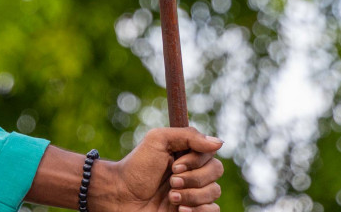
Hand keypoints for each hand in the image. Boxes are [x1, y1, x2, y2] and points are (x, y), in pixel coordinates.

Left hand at [95, 127, 223, 211]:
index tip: (174, 165)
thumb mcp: (158, 140)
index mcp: (188, 155)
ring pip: (214, 193)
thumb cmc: (136, 167)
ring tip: (170, 198)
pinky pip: (213, 211)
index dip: (195, 161)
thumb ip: (188, 136)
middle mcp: (193, 173)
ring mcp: (193, 194)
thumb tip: (219, 143)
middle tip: (171, 182)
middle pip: (216, 173)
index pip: (211, 155)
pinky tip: (179, 210)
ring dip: (192, 195)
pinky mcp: (192, 211)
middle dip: (193, 179)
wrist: (121, 196)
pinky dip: (198, 210)